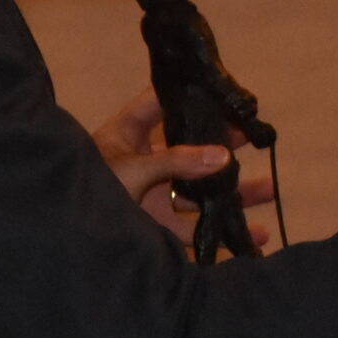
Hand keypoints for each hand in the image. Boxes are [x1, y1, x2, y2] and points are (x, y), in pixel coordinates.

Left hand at [92, 93, 275, 240]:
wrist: (67, 247)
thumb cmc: (90, 193)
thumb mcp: (132, 170)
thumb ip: (177, 161)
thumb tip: (224, 155)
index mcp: (126, 137)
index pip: (155, 105)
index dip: (183, 95)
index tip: (216, 90)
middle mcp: (143, 164)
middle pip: (188, 148)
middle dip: (221, 144)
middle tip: (250, 137)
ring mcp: (152, 198)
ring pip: (199, 191)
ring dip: (233, 191)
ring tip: (270, 188)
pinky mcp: (159, 229)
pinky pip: (197, 230)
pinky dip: (225, 233)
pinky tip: (255, 235)